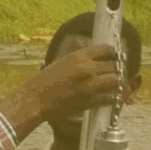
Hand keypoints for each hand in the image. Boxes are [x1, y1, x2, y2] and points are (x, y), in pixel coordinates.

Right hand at [0, 44, 120, 135]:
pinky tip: (108, 97)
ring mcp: (90, 85)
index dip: (113, 52)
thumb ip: (79, 60)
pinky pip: (111, 97)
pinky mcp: (90, 100)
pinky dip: (112, 97)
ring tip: (113, 84)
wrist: (35, 100)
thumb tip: (95, 60)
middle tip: (115, 72)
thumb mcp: (61, 63)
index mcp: (78, 56)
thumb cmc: (43, 82)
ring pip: (115, 80)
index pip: (105, 49)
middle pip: (113, 65)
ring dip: (116, 82)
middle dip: (116, 68)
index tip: (116, 56)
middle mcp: (87, 68)